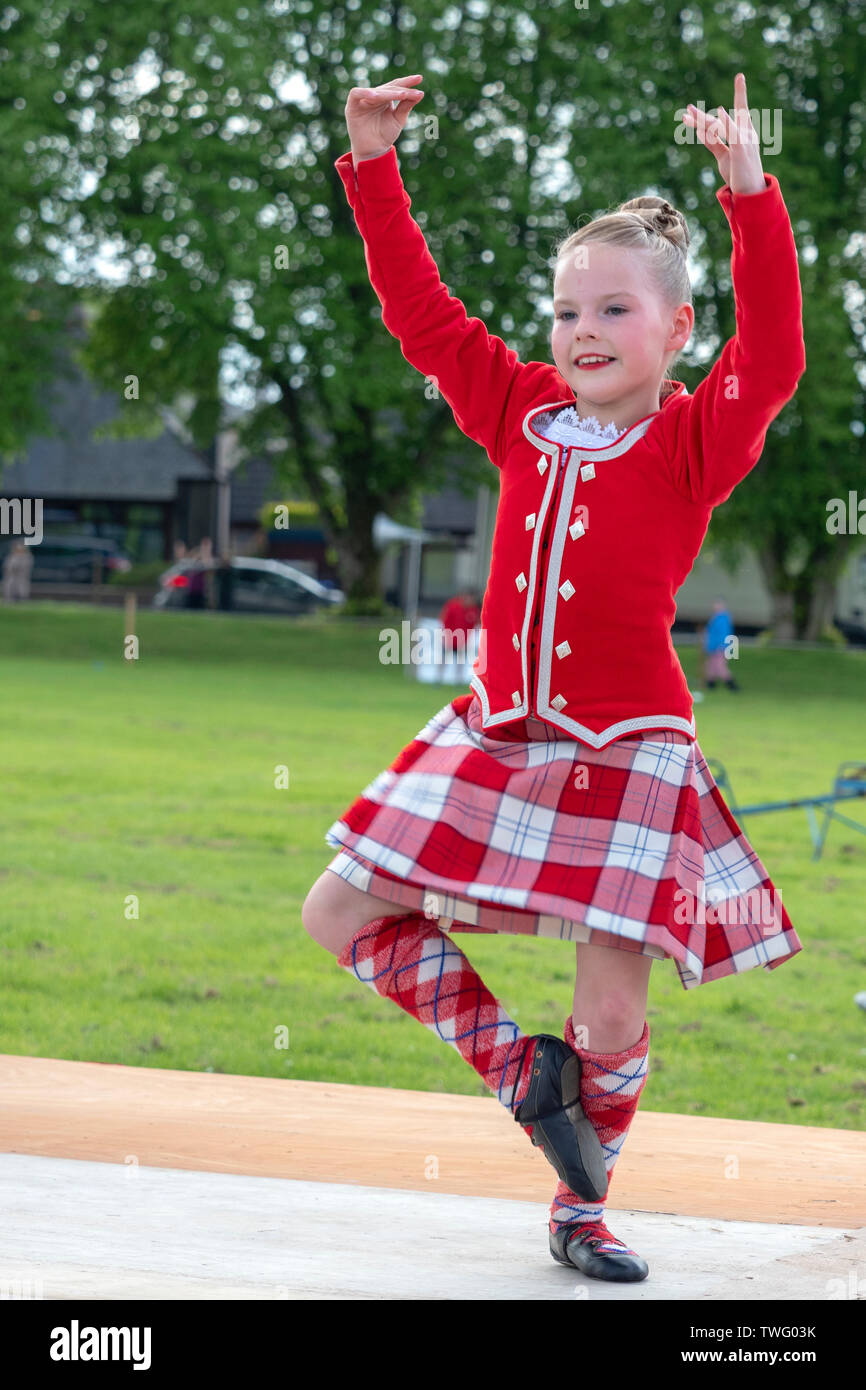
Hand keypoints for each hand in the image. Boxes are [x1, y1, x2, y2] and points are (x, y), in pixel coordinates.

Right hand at [345, 73, 424, 161]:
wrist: (373, 152)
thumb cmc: (385, 135)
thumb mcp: (398, 119)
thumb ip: (406, 106)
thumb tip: (420, 93)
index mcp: (385, 98)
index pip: (396, 86)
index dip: (407, 82)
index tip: (419, 78)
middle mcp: (374, 96)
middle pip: (388, 88)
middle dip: (401, 89)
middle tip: (414, 92)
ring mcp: (363, 100)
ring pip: (376, 92)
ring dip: (389, 93)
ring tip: (402, 95)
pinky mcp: (352, 106)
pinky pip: (356, 94)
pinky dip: (365, 93)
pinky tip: (375, 97)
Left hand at [683, 73, 764, 194]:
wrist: (751, 194)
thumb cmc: (739, 176)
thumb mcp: (723, 158)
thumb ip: (713, 144)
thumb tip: (700, 132)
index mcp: (744, 134)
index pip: (740, 110)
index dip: (741, 93)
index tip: (740, 77)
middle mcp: (746, 133)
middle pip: (720, 120)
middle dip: (702, 117)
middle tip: (687, 111)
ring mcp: (745, 140)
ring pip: (719, 126)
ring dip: (702, 121)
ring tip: (688, 114)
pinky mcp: (741, 149)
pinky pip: (731, 133)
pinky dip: (726, 121)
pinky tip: (719, 112)